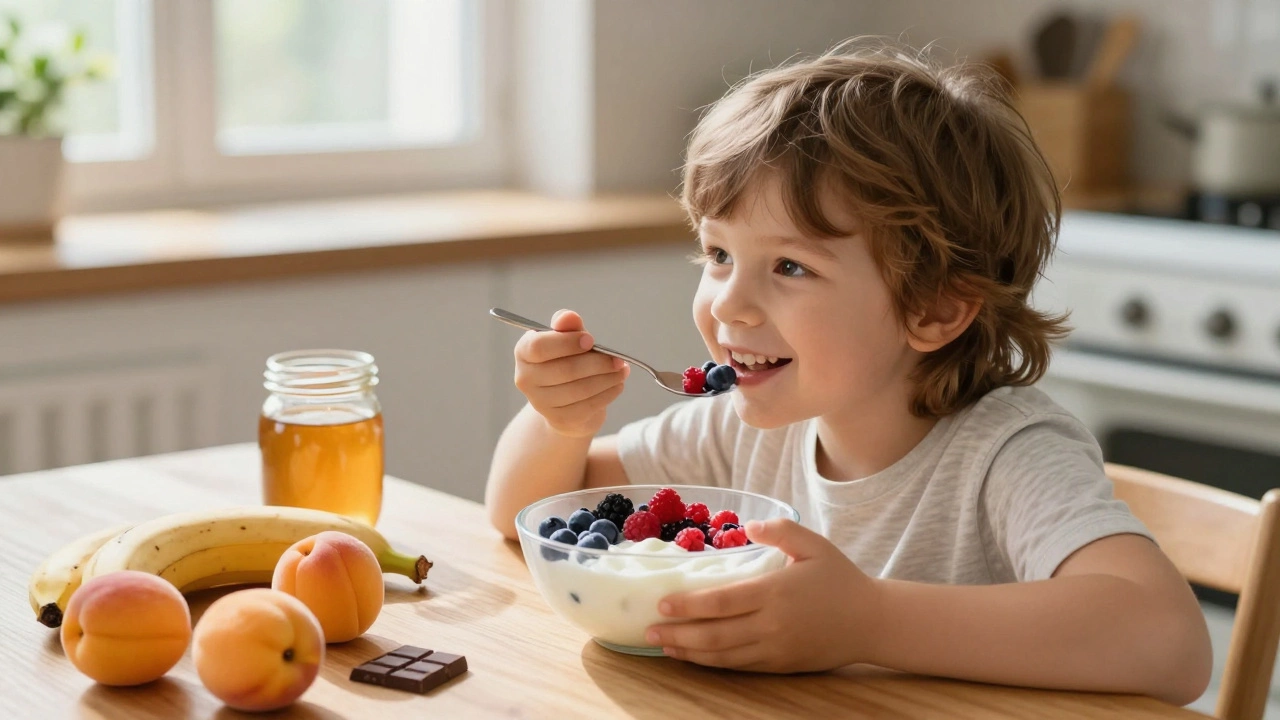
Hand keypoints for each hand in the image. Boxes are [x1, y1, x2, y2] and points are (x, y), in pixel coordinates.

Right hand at [513, 309, 628, 437]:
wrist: (564, 400)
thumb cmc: (566, 360)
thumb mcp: (567, 338)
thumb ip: (568, 326)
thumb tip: (569, 317)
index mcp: (524, 352)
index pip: (539, 347)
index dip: (567, 343)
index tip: (591, 340)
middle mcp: (525, 379)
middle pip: (565, 370)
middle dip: (598, 363)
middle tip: (618, 359)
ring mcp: (540, 403)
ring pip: (579, 390)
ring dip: (607, 379)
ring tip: (622, 371)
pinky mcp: (558, 420)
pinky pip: (587, 406)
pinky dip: (607, 394)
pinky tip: (617, 385)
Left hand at [645, 518, 881, 672]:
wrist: (872, 621)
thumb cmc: (840, 578)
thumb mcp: (814, 544)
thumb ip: (780, 530)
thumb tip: (747, 524)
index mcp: (775, 592)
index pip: (721, 602)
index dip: (688, 605)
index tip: (662, 602)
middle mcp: (771, 624)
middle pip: (714, 634)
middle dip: (678, 633)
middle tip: (649, 629)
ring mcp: (775, 648)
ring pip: (723, 655)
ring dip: (689, 652)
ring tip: (664, 645)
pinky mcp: (780, 664)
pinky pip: (739, 666)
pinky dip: (713, 664)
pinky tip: (695, 656)